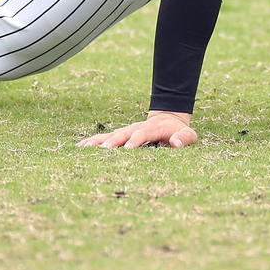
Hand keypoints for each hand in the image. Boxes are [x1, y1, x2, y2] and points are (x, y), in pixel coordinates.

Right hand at [76, 110, 198, 148]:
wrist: (168, 119)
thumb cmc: (178, 132)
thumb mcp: (188, 135)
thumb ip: (184, 138)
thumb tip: (176, 144)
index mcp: (153, 128)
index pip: (143, 133)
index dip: (136, 140)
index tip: (128, 148)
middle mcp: (136, 128)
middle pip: (123, 133)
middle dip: (114, 141)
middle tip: (104, 149)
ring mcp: (127, 131)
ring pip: (111, 135)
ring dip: (98, 142)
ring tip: (83, 148)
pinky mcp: (120, 136)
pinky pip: (105, 139)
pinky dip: (93, 142)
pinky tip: (80, 147)